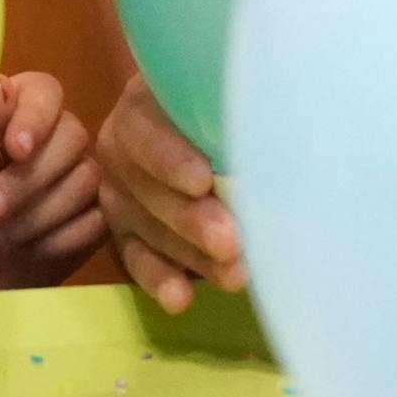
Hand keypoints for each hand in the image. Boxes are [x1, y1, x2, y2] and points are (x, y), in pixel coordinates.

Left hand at [0, 72, 106, 292]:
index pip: (44, 91)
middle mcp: (53, 136)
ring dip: (37, 214)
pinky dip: (59, 239)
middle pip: (72, 135)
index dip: (35, 118)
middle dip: (29, 179)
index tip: (15, 150)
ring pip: (86, 178)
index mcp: (13, 111)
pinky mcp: (93, 216)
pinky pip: (97, 218)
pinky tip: (27, 251)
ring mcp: (78, 176)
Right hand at [94, 72, 246, 312]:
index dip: (170, 157)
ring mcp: (119, 192)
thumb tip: (277, 128)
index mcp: (142, 103)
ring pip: (147, 227)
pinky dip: (158, 278)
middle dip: (190, 217)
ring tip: (233, 276)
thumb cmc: (227, 108)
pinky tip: (180, 299)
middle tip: (230, 241)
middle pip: (147, 185)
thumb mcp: (225, 97)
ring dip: (190, 255)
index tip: (202, 180)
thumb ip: (234, 110)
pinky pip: (134, 257)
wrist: (208, 130)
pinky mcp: (123, 231)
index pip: (145, 129)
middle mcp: (120, 146)